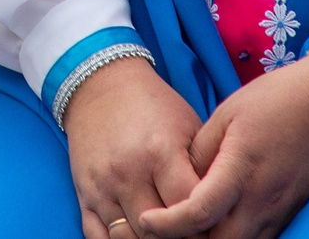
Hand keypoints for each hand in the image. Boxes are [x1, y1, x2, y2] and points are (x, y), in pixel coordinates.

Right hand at [63, 56, 204, 238]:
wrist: (100, 85)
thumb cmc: (153, 105)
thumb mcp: (188, 126)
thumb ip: (204, 169)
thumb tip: (225, 209)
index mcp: (160, 152)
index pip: (189, 209)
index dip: (207, 224)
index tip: (216, 223)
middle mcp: (128, 173)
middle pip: (159, 232)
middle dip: (180, 237)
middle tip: (193, 233)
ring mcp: (102, 187)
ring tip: (167, 235)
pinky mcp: (84, 194)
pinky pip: (98, 238)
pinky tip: (138, 236)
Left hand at [134, 55, 308, 238]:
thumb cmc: (278, 99)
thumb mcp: (227, 114)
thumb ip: (199, 152)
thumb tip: (178, 181)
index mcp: (240, 170)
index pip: (197, 213)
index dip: (165, 224)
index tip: (145, 219)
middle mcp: (261, 201)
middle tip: (161, 227)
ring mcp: (277, 213)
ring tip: (185, 227)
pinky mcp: (286, 216)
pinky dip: (230, 238)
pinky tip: (215, 226)